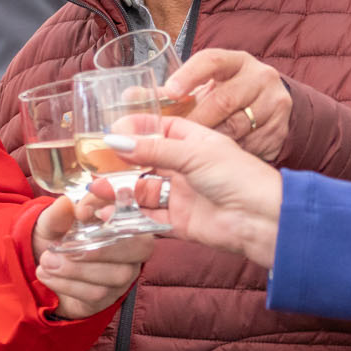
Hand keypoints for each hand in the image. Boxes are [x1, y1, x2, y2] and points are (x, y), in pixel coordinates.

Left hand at [30, 198, 150, 318]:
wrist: (46, 270)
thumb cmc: (57, 238)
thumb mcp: (53, 222)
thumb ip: (59, 213)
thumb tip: (66, 203)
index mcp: (124, 218)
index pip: (134, 210)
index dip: (117, 207)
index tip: (83, 211)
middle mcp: (134, 246)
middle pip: (141, 247)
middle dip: (102, 248)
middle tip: (65, 248)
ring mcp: (126, 274)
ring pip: (117, 274)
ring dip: (76, 269)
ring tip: (47, 262)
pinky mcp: (110, 297)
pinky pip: (98, 293)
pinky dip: (68, 284)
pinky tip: (48, 275)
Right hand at [98, 119, 282, 268]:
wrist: (259, 218)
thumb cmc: (237, 176)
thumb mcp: (193, 153)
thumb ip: (153, 149)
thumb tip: (115, 141)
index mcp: (193, 141)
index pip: (157, 129)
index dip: (132, 131)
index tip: (106, 133)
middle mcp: (185, 166)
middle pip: (143, 162)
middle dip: (118, 165)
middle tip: (91, 167)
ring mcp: (181, 193)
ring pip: (141, 190)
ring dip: (118, 191)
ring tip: (94, 192)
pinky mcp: (178, 220)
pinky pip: (147, 216)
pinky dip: (127, 215)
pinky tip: (107, 212)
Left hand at [165, 49, 292, 162]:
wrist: (273, 111)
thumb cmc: (230, 97)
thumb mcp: (207, 88)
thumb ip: (171, 94)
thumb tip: (130, 97)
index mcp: (236, 62)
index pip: (211, 60)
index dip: (189, 75)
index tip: (171, 92)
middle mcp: (259, 77)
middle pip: (223, 99)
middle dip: (197, 121)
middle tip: (177, 140)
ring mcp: (274, 103)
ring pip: (237, 126)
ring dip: (213, 141)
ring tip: (197, 153)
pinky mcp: (281, 128)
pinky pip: (251, 145)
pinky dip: (233, 154)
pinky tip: (222, 160)